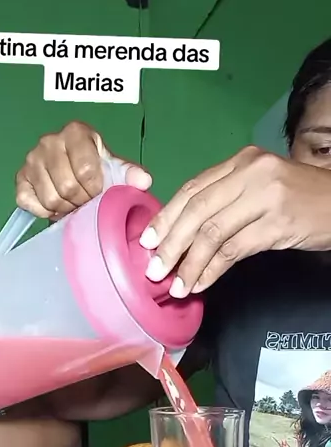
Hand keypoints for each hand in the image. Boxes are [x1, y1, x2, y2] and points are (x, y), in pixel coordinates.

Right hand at [15, 121, 151, 218]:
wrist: (73, 167)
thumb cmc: (95, 165)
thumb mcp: (114, 166)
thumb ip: (129, 172)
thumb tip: (143, 181)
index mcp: (75, 132)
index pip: (86, 170)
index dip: (95, 189)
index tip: (99, 193)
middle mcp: (49, 142)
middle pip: (67, 187)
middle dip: (80, 201)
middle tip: (86, 202)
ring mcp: (31, 160)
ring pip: (50, 198)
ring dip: (64, 208)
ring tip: (73, 203)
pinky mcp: (20, 178)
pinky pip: (29, 203)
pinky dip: (44, 211)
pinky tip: (55, 204)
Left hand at [140, 146, 330, 295]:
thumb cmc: (299, 198)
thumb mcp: (260, 186)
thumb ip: (226, 198)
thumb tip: (181, 231)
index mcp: (241, 161)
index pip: (193, 188)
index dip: (167, 216)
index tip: (147, 241)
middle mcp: (251, 172)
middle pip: (197, 210)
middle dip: (171, 243)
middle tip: (154, 269)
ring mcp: (265, 197)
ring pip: (213, 233)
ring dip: (189, 263)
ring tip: (176, 285)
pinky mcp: (278, 224)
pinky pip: (234, 250)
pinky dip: (213, 270)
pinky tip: (202, 283)